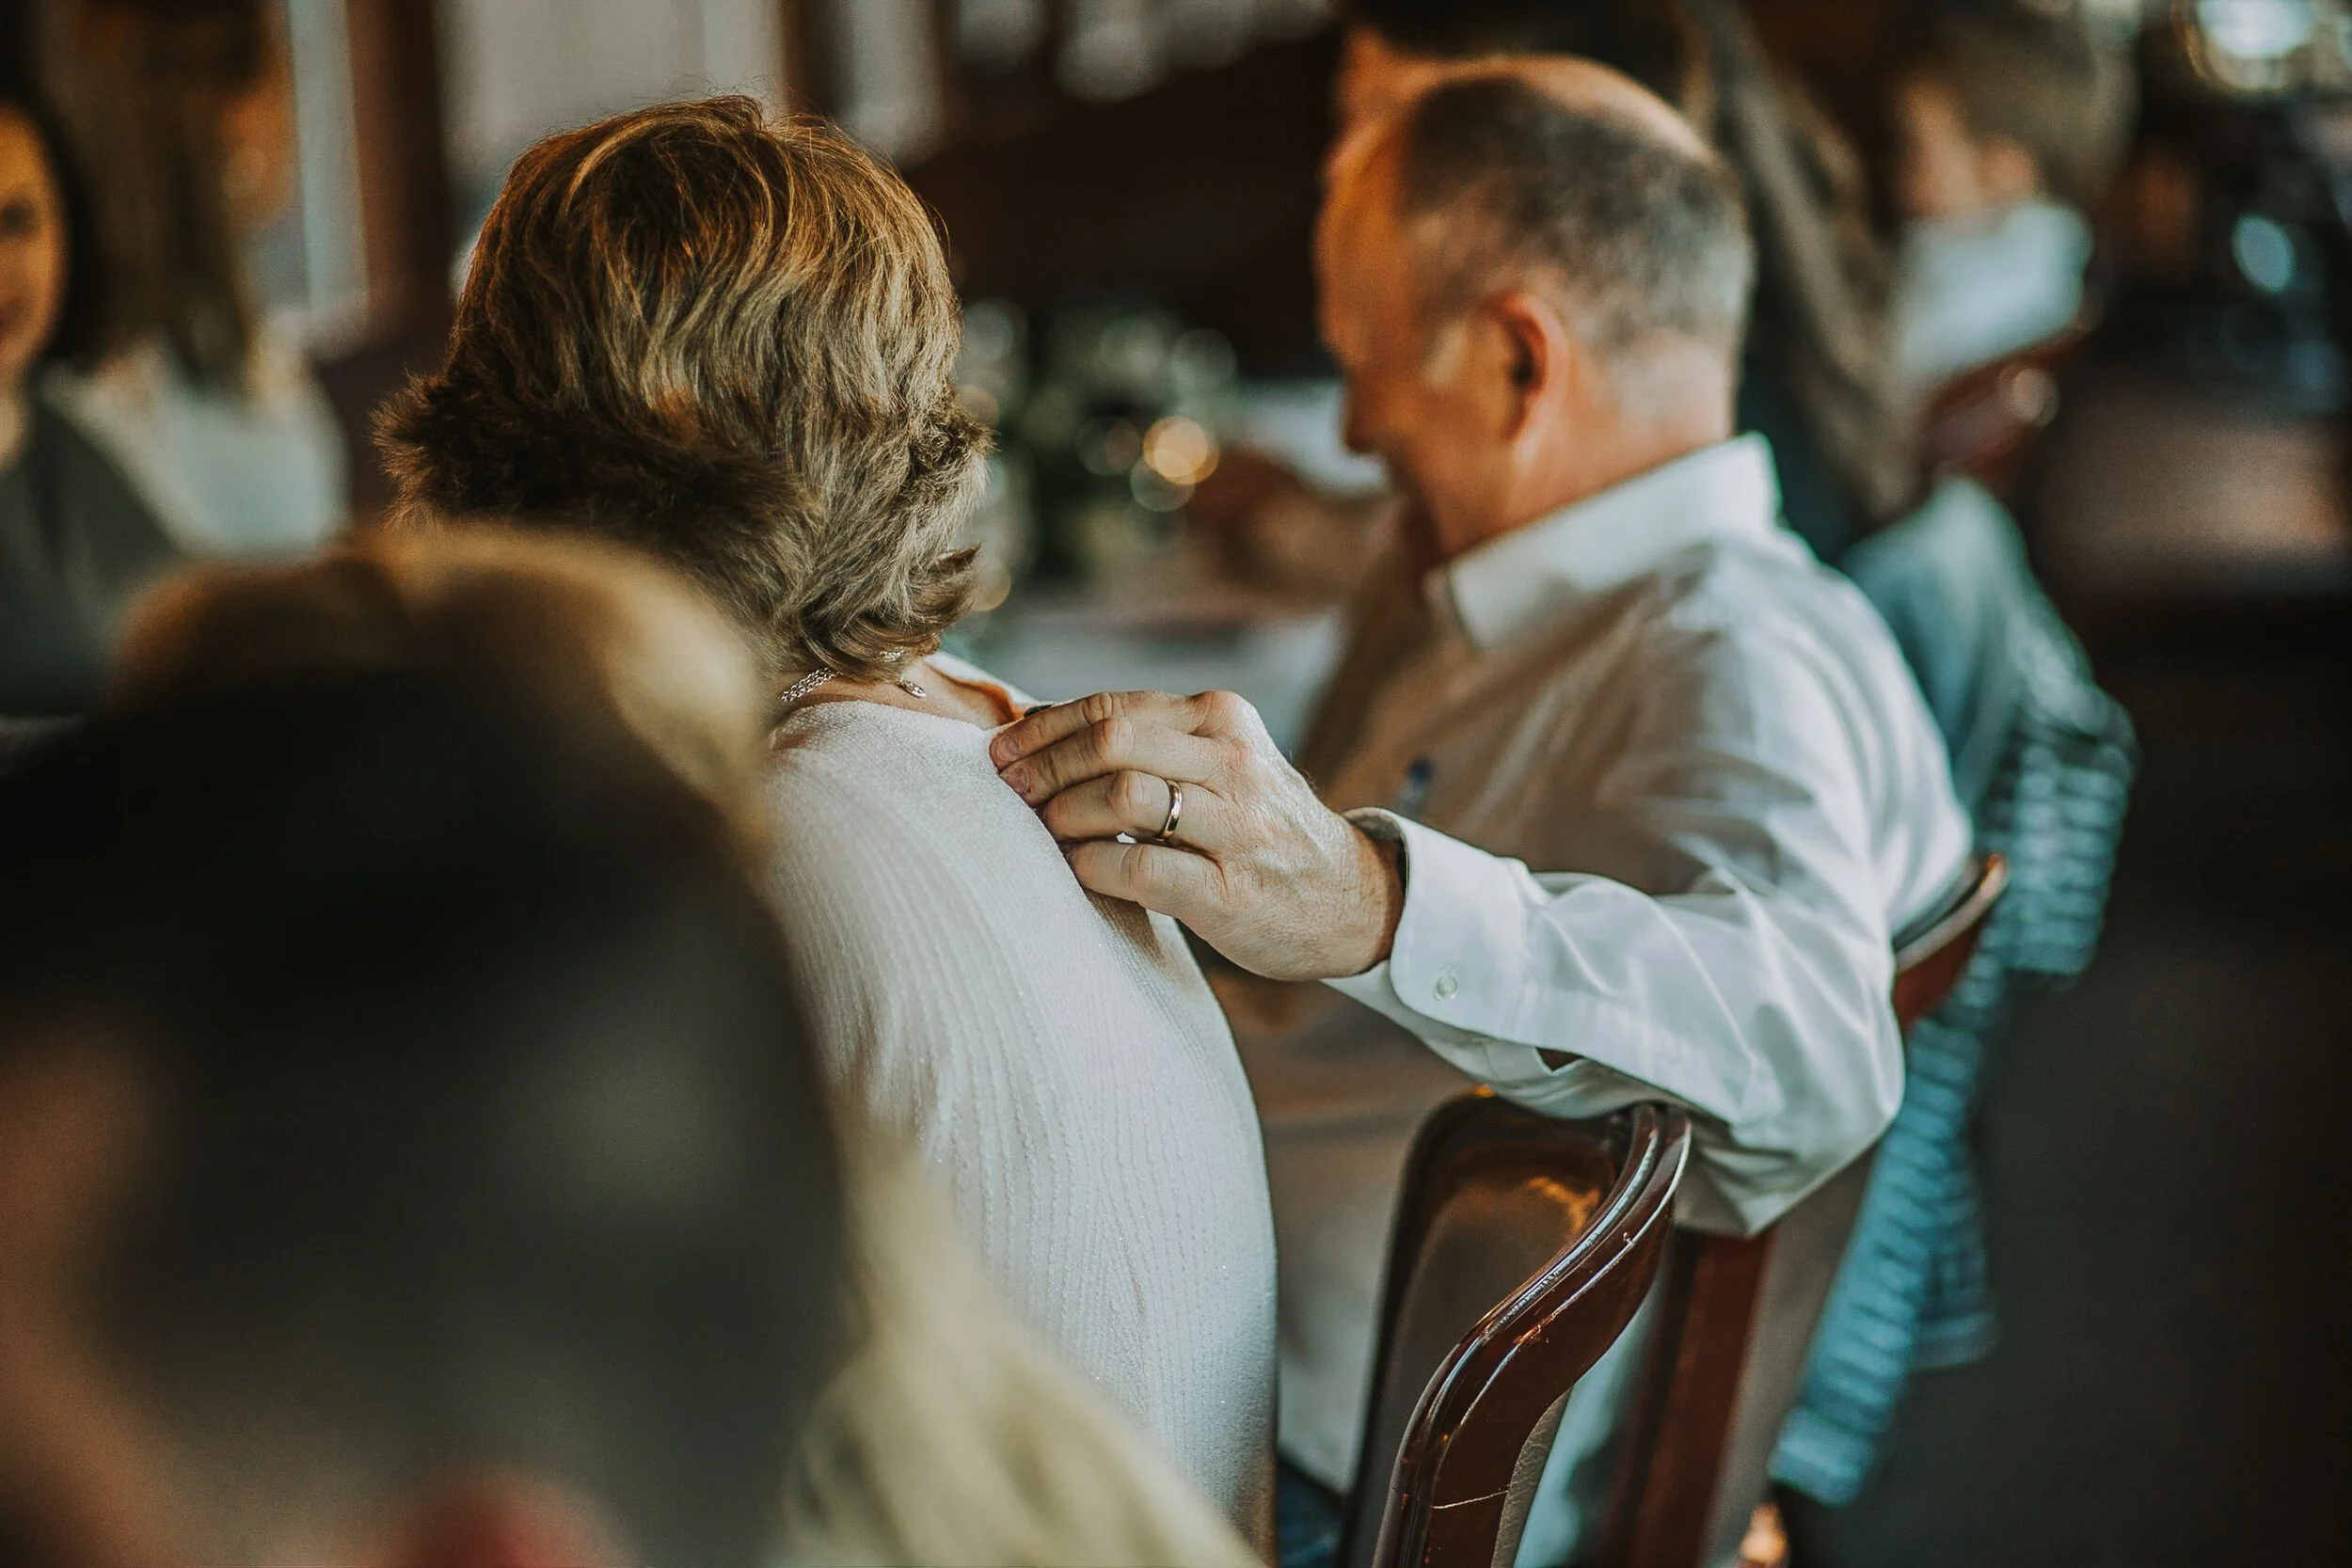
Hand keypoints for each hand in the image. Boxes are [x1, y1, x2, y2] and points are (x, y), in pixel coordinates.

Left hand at [992, 690, 1403, 981]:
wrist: (1349, 897)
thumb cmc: (1259, 828)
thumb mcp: (1219, 763)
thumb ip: (1147, 743)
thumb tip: (1032, 726)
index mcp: (1221, 719)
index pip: (1110, 706)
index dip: (1043, 728)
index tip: (1002, 752)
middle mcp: (1233, 762)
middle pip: (1111, 739)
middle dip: (1044, 766)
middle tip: (1011, 791)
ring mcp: (1236, 825)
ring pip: (1122, 795)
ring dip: (1064, 814)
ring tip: (1046, 832)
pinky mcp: (1229, 890)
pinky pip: (1138, 868)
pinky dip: (1090, 866)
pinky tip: (1077, 869)